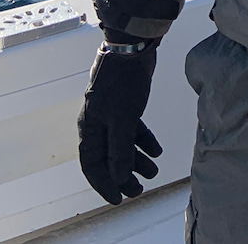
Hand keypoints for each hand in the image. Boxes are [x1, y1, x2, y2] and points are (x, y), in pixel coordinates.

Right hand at [78, 40, 161, 203]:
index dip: (104, 184)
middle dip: (123, 175)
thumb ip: (120, 149)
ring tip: (153, 171)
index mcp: (90, 127)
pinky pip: (133, 130)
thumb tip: (118, 177)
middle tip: (139, 190)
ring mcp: (112, 113)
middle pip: (108, 157)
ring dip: (136, 159)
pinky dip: (144, 141)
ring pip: (122, 144)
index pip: (92, 164)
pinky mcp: (126, 104)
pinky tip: (157, 150)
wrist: (132, 49)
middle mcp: (97, 122)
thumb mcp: (123, 119)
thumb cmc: (122, 82)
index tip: (118, 199)